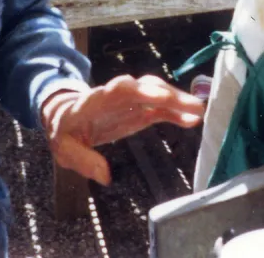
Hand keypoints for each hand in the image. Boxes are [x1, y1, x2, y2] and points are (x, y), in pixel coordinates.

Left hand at [39, 75, 203, 183]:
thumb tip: (106, 176)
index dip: (138, 91)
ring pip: (155, 92)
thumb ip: (83, 160)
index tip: (159, 96)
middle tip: (192, 106)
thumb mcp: (64, 150)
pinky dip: (176, 112)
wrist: (65, 116)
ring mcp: (129, 100)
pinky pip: (160, 107)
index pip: (117, 90)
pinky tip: (193, 119)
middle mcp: (115, 95)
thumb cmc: (65, 132)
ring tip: (199, 111)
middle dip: (167, 95)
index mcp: (94, 102)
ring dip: (177, 100)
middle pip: (143, 87)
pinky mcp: (139, 109)